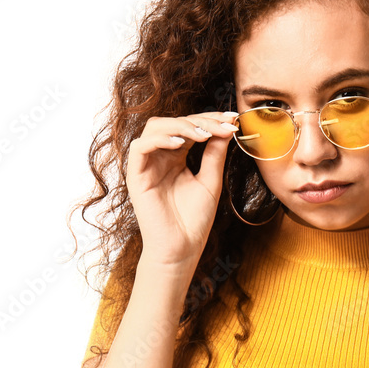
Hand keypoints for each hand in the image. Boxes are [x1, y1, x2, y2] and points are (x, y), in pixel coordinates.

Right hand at [126, 111, 238, 267]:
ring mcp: (147, 165)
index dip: (210, 119)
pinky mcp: (135, 176)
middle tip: (223, 125)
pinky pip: (140, 147)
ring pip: (156, 128)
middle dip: (200, 120)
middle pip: (174, 122)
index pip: (190, 127)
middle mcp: (160, 157)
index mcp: (176, 157)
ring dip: (182, 125)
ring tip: (204, 134)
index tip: (233, 119)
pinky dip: (160, 139)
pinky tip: (182, 143)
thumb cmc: (195, 220)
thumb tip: (226, 129)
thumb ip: (215, 155)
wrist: (182, 248)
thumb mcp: (211, 181)